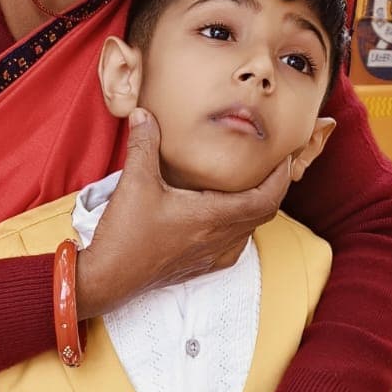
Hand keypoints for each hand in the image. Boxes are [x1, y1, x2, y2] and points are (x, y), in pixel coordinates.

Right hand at [75, 109, 291, 318]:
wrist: (108, 278)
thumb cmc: (125, 235)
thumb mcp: (134, 183)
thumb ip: (143, 144)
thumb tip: (144, 113)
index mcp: (212, 216)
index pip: (266, 198)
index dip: (281, 178)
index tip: (284, 157)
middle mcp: (218, 238)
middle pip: (264, 213)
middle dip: (274, 188)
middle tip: (273, 165)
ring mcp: (211, 255)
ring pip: (250, 229)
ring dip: (257, 207)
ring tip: (252, 185)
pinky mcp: (200, 266)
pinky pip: (235, 245)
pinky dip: (241, 227)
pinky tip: (226, 216)